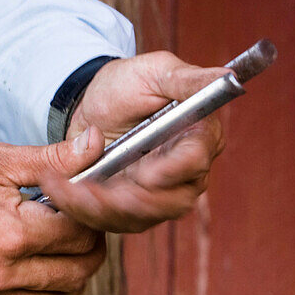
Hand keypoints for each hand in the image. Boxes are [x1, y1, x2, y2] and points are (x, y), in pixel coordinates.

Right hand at [0, 134, 107, 294]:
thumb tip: (96, 146)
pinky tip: (39, 291)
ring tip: (65, 262)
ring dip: (71, 286)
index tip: (81, 208)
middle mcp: (2, 273)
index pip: (81, 235)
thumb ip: (49, 160)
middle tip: (81, 233)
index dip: (91, 218)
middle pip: (76, 274)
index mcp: (14, 233)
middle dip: (89, 252)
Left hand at [42, 52, 228, 232]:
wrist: (90, 105)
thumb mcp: (155, 71)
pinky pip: (114, 222)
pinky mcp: (131, 207)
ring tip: (74, 191)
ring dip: (104, 209)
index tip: (145, 175)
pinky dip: (88, 213)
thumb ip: (189, 79)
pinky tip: (65, 195)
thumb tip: (228, 78)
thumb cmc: (127, 84)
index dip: (172, 172)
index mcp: (198, 135)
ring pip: (141, 217)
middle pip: (172, 202)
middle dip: (133, 201)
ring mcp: (158, 194)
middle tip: (96, 192)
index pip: (196, 161)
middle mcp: (185, 171)